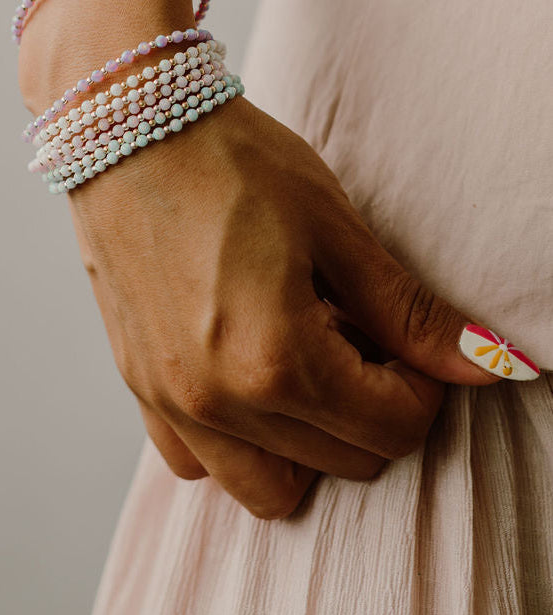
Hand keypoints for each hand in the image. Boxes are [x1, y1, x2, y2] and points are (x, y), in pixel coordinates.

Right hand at [66, 94, 499, 518]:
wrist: (125, 125)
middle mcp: (217, 402)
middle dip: (372, 408)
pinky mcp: (138, 387)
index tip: (403, 336)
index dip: (421, 386)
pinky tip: (246, 375)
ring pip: (269, 489)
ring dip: (309, 445)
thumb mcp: (333, 228)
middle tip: (359, 334)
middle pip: (342, 462)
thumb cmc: (230, 160)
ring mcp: (169, 402)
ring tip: (305, 364)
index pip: (391, 430)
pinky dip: (237, 442)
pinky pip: (198, 463)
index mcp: (275, 361)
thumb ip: (408, 312)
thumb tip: (489, 362)